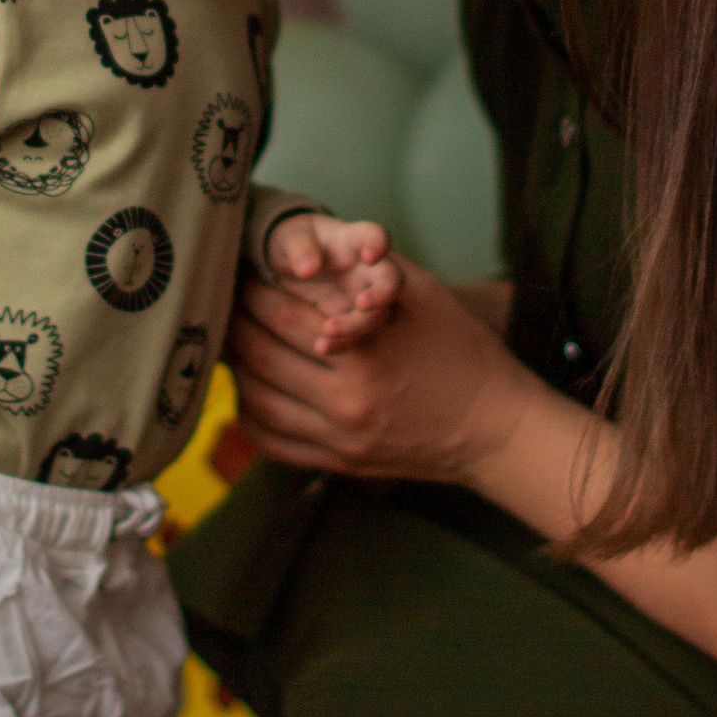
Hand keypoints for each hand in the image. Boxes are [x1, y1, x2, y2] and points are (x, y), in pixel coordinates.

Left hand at [229, 255, 535, 485]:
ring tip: (227, 335)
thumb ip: (374, 271)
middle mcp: (345, 408)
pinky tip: (247, 385)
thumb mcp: (427, 298)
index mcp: (366, 361)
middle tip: (222, 297)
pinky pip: (271, 442)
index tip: (242, 270)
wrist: (495, 430)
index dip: (255, 290)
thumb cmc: (464, 354)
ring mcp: (338, 443)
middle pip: (260, 359)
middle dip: (234, 323)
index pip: (284, 318)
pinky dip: (248, 412)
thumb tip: (321, 251)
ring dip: (233, 366)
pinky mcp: (337, 465)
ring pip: (255, 403)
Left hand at [261, 208, 401, 354]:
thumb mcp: (291, 237)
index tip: (369, 255)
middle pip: (390, 279)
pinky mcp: (350, 318)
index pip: (375, 235)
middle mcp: (366, 269)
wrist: (289, 261)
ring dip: (358, 324)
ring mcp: (361, 294)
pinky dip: (342, 343)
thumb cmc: (296, 241)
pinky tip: (322, 346)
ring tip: (329, 330)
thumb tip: (307, 269)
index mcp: (353, 241)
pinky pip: (355, 334)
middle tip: (362, 303)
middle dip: (382, 293)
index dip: (378, 244)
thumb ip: (300, 248)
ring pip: (376, 313)